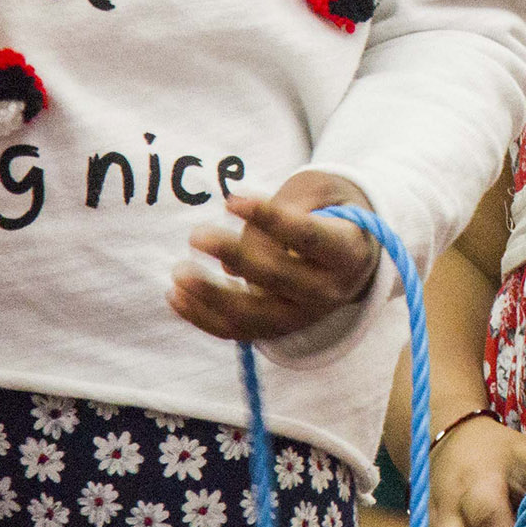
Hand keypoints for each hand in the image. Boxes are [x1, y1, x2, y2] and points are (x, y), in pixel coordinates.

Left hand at [170, 170, 380, 341]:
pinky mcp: (279, 330)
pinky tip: (175, 296)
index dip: (270, 218)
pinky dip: (202, 317)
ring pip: (253, 314)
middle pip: (277, 276)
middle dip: (232, 254)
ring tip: (178, 272)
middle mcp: (329, 291)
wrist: (350, 261)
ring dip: (210, 295)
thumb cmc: (328, 216)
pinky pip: (237, 331)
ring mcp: (303, 317)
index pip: (308, 236)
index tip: (231, 200)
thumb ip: (284, 207)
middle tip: (196, 235)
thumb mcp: (320, 195)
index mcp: (347, 252)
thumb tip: (238, 248)